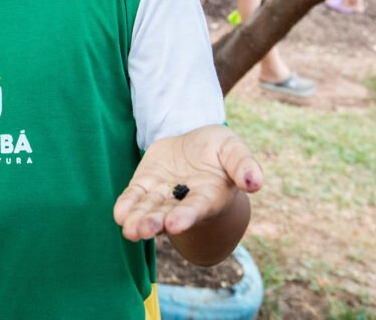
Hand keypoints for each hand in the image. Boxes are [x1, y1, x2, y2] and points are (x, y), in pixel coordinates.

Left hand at [114, 124, 261, 241]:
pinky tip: (119, 214)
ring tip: (129, 229)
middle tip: (142, 230)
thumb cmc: (220, 151)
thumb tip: (255, 182)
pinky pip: (134, 198)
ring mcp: (162, 195)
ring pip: (148, 211)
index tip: (174, 224)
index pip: (196, 209)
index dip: (185, 216)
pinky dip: (127, 206)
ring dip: (138, 220)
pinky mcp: (145, 185)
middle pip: (167, 216)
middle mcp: (183, 202)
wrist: (196, 144)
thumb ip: (244, 165)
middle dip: (154, 223)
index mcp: (208, 196)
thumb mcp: (234, 149)